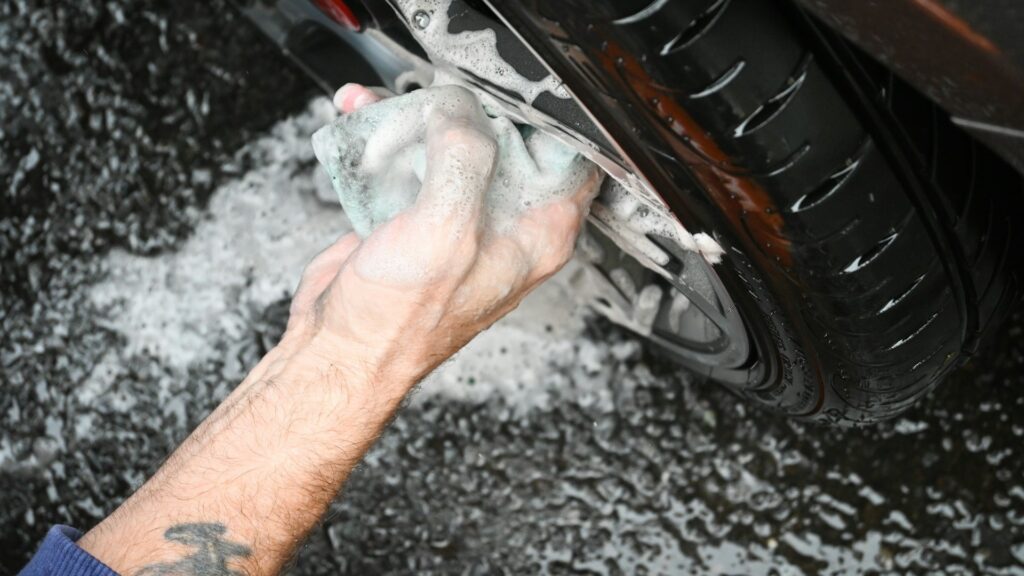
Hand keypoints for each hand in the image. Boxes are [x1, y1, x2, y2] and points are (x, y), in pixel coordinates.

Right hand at [284, 83, 602, 394]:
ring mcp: (457, 220)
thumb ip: (464, 159)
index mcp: (537, 235)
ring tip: (381, 105)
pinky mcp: (413, 217)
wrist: (338, 351)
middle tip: (437, 92)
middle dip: (465, 107)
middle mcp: (503, 226)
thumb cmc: (400, 322)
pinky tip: (360, 120)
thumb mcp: (447, 231)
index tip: (506, 91)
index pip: (570, 158)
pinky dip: (383, 137)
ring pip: (449, 145)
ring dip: (412, 116)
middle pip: (503, 140)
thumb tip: (458, 109)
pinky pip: (407, 161)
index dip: (542, 117)